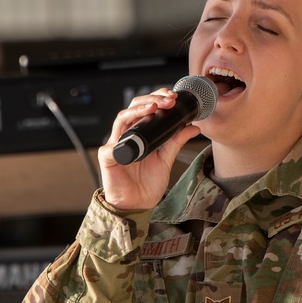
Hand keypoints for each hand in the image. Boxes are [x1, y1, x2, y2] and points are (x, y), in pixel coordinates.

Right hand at [97, 88, 203, 210]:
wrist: (138, 204)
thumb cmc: (147, 183)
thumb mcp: (166, 159)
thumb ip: (176, 142)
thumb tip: (193, 127)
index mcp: (140, 133)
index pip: (146, 108)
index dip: (157, 98)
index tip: (173, 97)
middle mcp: (127, 135)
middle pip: (133, 107)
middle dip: (151, 99)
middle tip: (168, 100)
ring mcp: (116, 145)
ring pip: (122, 118)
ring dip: (138, 110)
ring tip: (154, 107)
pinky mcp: (107, 157)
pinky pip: (111, 146)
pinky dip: (121, 140)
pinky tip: (133, 136)